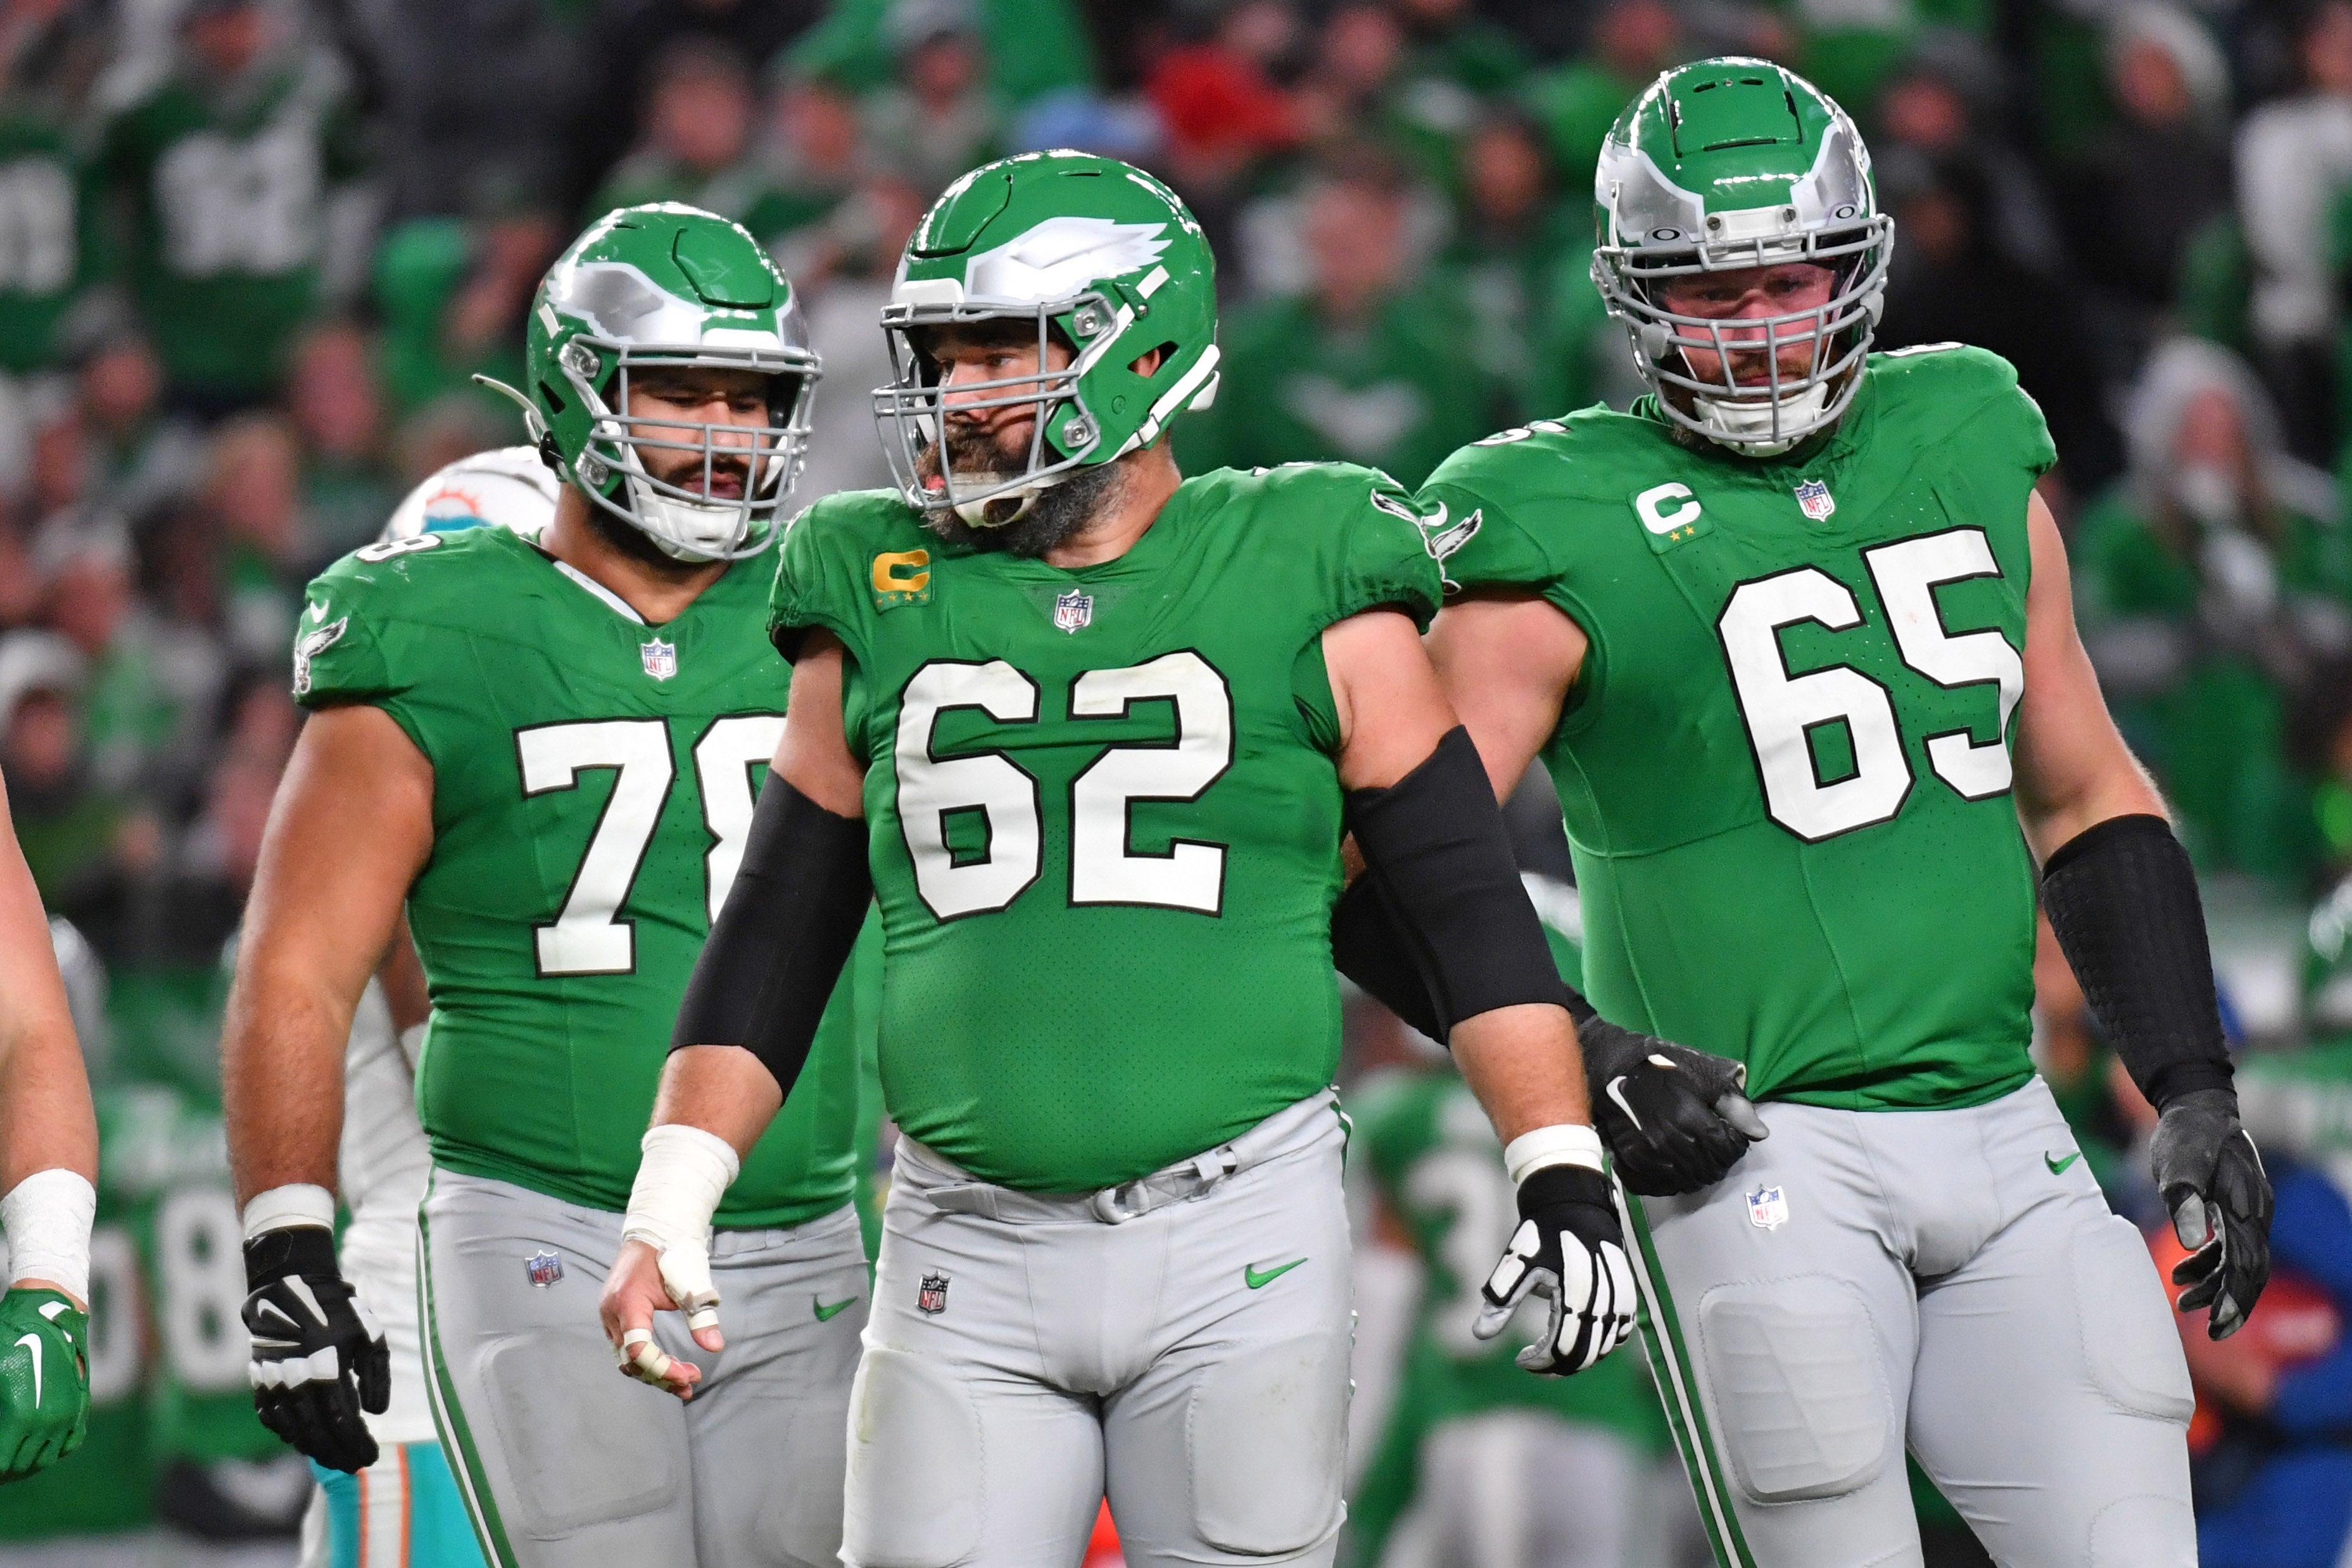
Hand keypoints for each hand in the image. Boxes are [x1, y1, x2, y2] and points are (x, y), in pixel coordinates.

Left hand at [0, 1286, 87, 1482]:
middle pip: (23, 1466)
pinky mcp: (80, 1405)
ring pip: (47, 1459)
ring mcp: (67, 1414)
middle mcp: (47, 1421)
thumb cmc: (8, 1338)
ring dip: (29, 1464)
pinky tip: (40, 1447)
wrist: (49, 1313)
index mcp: (19, 1416)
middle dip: (6, 1470)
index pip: (2, 1463)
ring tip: (15, 1460)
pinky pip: (70, 1443)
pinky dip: (56, 1450)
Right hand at [241, 1226, 388, 1473]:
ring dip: (316, 1450)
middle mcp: (296, 1383)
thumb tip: (377, 1412)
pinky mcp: (259, 1383)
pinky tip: (306, 1440)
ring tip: (336, 1459)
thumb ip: (377, 1375)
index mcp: (326, 1370)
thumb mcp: (369, 1335)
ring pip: (294, 1432)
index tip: (372, 1456)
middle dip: (339, 1455)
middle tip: (356, 1465)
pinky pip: (273, 1420)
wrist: (288, 1288)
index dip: (358, 1444)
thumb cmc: (337, 1310)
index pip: (343, 1422)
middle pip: (318, 1435)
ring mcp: (274, 1385)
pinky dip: (290, 1434)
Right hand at [599, 1237, 723, 1400]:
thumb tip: (714, 1346)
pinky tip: (668, 1365)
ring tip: (683, 1382)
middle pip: (631, 1361)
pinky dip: (646, 1360)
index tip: (690, 1376)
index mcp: (628, 1303)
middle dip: (662, 1376)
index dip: (663, 1369)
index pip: (639, 1350)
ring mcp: (608, 1315)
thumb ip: (701, 1316)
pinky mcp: (613, 1316)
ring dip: (654, 1372)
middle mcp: (611, 1313)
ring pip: (626, 1358)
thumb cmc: (673, 1254)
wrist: (652, 1233)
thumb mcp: (691, 1283)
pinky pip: (625, 1347)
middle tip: (691, 1384)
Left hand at [1473, 1163, 1637, 1373]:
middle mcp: (1604, 1299)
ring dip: (1578, 1356)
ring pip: (1604, 1348)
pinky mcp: (1627, 1294)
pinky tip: (1578, 1335)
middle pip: (1585, 1355)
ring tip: (1551, 1349)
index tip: (1520, 1359)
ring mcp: (1620, 1298)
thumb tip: (1479, 1334)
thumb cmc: (1541, 1234)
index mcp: (1574, 1293)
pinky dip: (1601, 1342)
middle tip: (1534, 1361)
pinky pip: (1620, 1332)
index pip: (1562, 1349)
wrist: (1574, 1204)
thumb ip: (1500, 1299)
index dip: (1540, 1363)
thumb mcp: (1516, 1262)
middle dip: (1557, 1366)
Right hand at [1579, 1018, 1767, 1194]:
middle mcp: (1671, 1144)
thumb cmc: (1661, 1068)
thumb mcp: (1703, 1077)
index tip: (1730, 1134)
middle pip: (1710, 1170)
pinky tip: (1673, 1166)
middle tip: (1714, 1146)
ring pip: (1687, 1182)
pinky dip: (1670, 1182)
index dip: (1736, 1144)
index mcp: (1692, 1121)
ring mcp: (1649, 1157)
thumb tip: (1760, 1134)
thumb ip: (1733, 1106)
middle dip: (1719, 1160)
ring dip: (1697, 1172)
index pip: (1728, 1151)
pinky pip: (1658, 1187)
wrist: (1612, 1068)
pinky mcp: (1630, 1163)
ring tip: (1695, 1156)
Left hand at [2150, 1089, 2272, 1339]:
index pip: (2247, 1266)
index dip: (2235, 1299)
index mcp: (2246, 1208)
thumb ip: (2183, 1201)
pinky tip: (2181, 1274)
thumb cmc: (2185, 1134)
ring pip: (2239, 1262)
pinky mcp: (2231, 1208)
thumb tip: (2190, 1244)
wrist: (2195, 1105)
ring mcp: (2246, 1211)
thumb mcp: (2177, 1164)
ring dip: (2215, 1285)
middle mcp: (2254, 1214)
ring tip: (2183, 1304)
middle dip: (2232, 1304)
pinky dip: (2208, 1263)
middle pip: (2251, 1272)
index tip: (2218, 1327)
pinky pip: (2228, 1246)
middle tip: (2211, 1333)